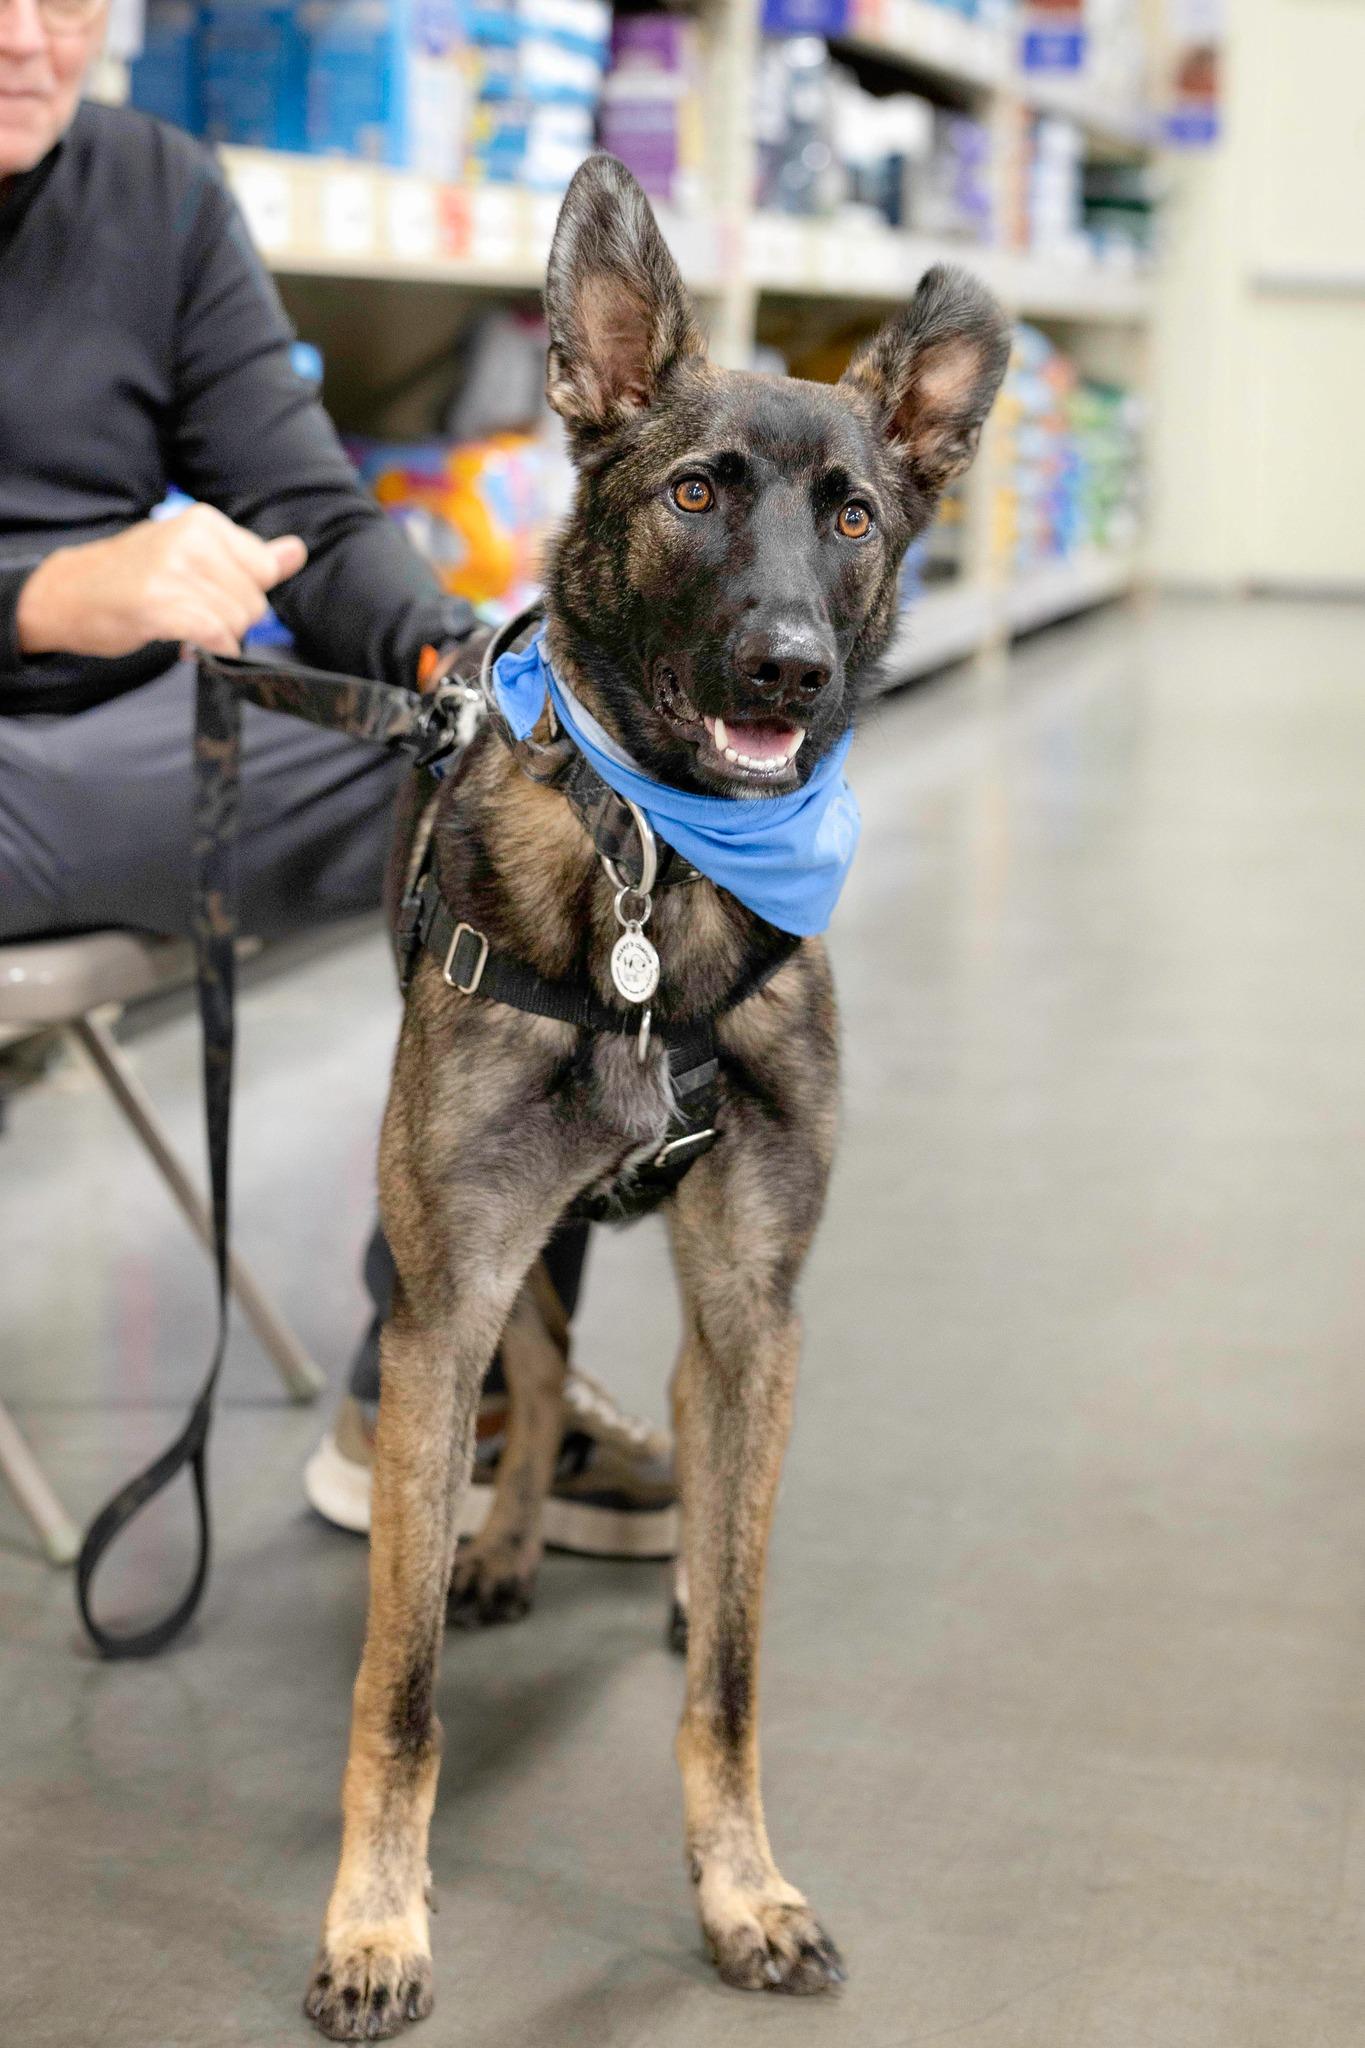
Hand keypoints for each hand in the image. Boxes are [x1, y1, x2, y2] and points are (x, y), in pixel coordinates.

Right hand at [15, 506, 308, 659]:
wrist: (68, 594)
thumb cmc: (134, 576)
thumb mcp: (193, 553)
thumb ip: (249, 556)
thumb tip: (299, 551)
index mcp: (204, 521)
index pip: (265, 570)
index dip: (244, 594)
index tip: (209, 595)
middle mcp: (191, 539)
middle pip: (255, 602)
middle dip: (230, 620)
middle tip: (190, 614)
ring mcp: (174, 570)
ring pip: (237, 623)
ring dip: (215, 637)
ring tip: (180, 625)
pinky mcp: (159, 604)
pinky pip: (214, 635)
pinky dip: (209, 648)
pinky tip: (187, 645)